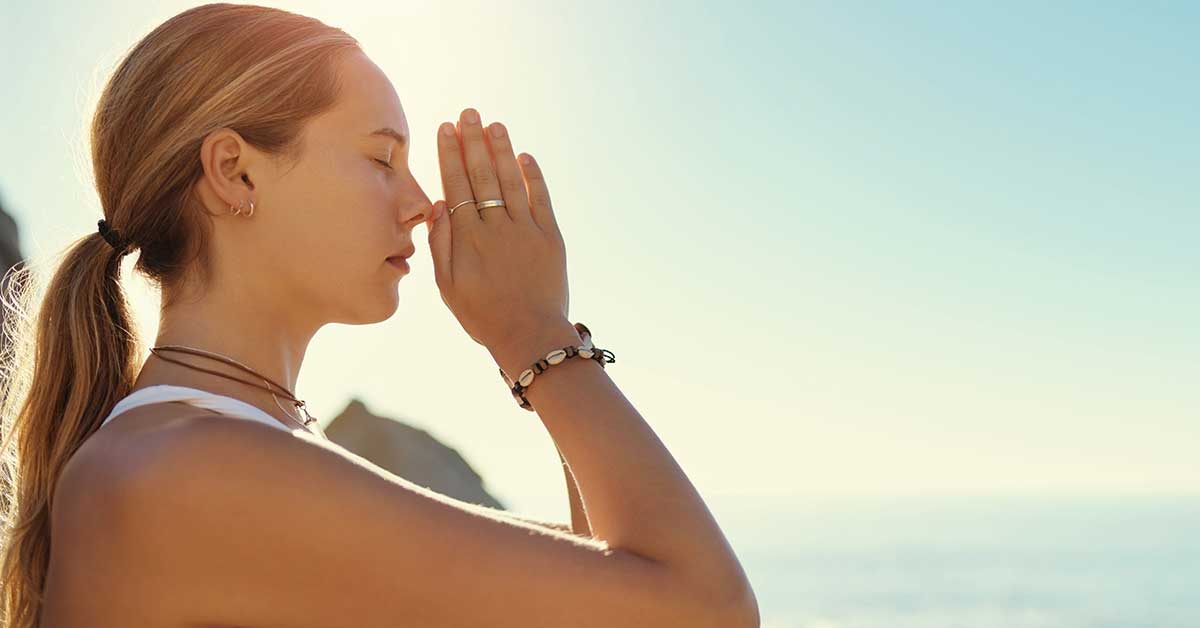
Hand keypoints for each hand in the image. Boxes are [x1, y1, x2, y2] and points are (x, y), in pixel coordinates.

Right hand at [427, 108, 570, 351]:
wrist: (530, 336)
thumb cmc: (483, 316)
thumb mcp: (448, 287)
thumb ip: (440, 245)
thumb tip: (437, 206)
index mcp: (467, 239)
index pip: (456, 185)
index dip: (450, 155)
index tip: (446, 129)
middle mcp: (495, 228)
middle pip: (482, 175)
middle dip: (473, 141)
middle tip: (469, 113)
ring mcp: (525, 230)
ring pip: (511, 181)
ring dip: (502, 150)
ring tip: (494, 125)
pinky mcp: (551, 237)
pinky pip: (541, 199)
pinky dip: (533, 176)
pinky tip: (525, 157)